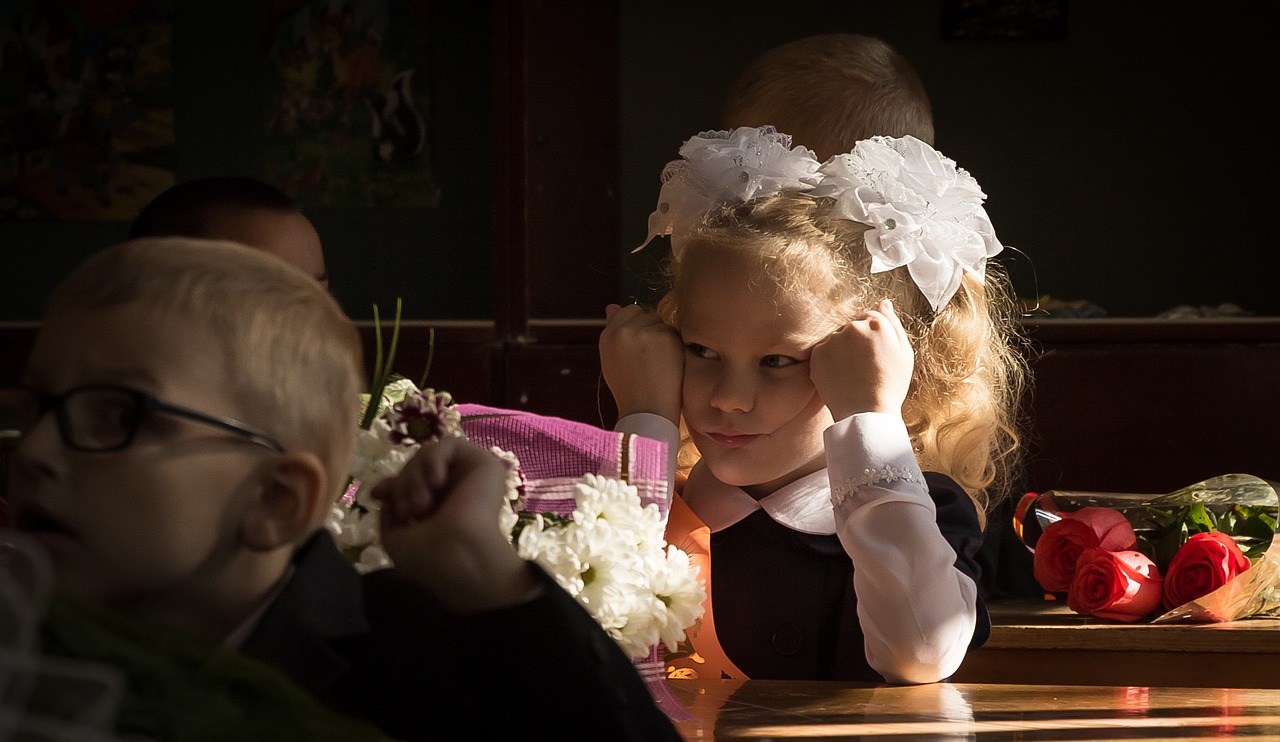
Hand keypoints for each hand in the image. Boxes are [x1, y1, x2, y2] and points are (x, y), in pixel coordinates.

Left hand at [371, 436, 539, 613]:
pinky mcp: (482, 463)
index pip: (410, 482)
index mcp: (438, 508)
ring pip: (428, 455)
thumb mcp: (396, 539)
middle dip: (403, 485)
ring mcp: (468, 476)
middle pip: (414, 467)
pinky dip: (434, 459)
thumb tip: (383, 493)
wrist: (462, 556)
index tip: (378, 494)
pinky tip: (436, 481)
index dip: (392, 484)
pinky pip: (449, 445)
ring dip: (415, 476)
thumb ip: (388, 514)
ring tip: (422, 504)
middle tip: (410, 511)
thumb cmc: (431, 557)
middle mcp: (454, 490)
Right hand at [599, 303, 683, 423]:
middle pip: (645, 314)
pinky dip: (675, 346)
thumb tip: (612, 307)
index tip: (641, 347)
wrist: (647, 411)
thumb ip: (613, 332)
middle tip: (650, 359)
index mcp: (607, 336)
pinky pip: (674, 331)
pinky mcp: (664, 336)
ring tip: (658, 363)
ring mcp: (644, 332)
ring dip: (663, 337)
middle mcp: (623, 330)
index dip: (637, 328)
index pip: (626, 312)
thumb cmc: (630, 390)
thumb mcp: (612, 360)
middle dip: (650, 330)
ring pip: (660, 322)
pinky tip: (669, 364)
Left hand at [810, 298, 913, 420]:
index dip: (872, 337)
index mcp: (877, 324)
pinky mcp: (818, 354)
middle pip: (852, 327)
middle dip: (856, 342)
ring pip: (836, 339)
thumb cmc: (890, 385)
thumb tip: (883, 302)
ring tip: (852, 374)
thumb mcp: (904, 352)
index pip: (870, 317)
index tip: (874, 354)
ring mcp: (833, 340)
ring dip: (841, 350)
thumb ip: (893, 323)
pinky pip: (823, 352)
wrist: (867, 413)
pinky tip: (841, 377)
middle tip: (864, 367)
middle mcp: (853, 327)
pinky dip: (829, 362)